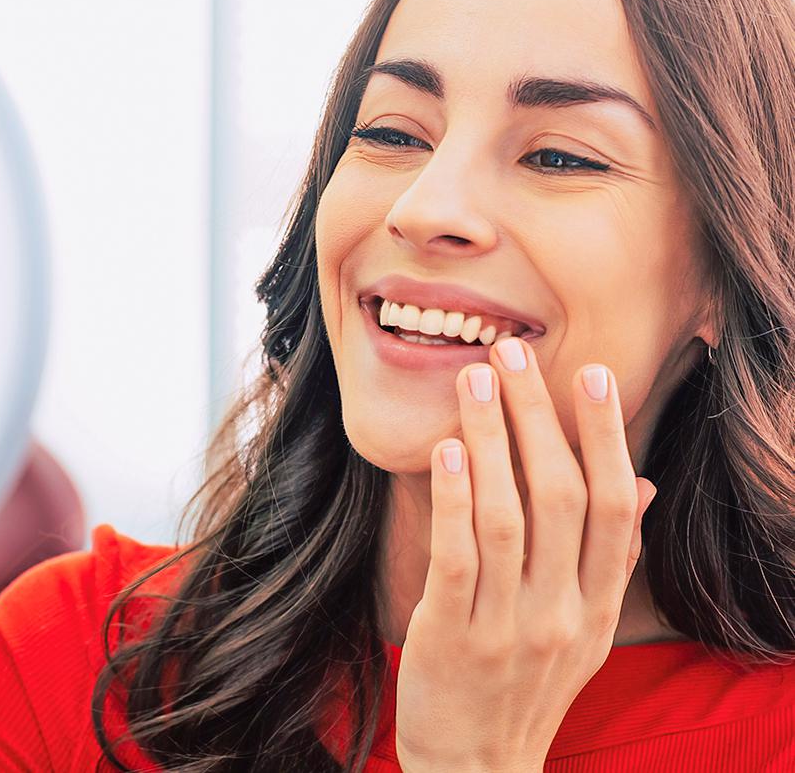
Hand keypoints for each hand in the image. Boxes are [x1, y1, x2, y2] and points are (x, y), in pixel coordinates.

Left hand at [394, 337, 656, 772]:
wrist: (478, 767)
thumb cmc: (528, 681)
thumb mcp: (583, 628)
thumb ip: (607, 558)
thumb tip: (638, 485)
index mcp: (597, 604)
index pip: (613, 507)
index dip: (605, 436)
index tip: (589, 374)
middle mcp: (562, 611)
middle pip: (561, 497)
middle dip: (538, 418)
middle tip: (513, 353)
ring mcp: (508, 626)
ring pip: (508, 517)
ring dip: (493, 441)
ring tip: (475, 380)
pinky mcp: (453, 636)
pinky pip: (458, 557)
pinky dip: (454, 499)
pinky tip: (447, 448)